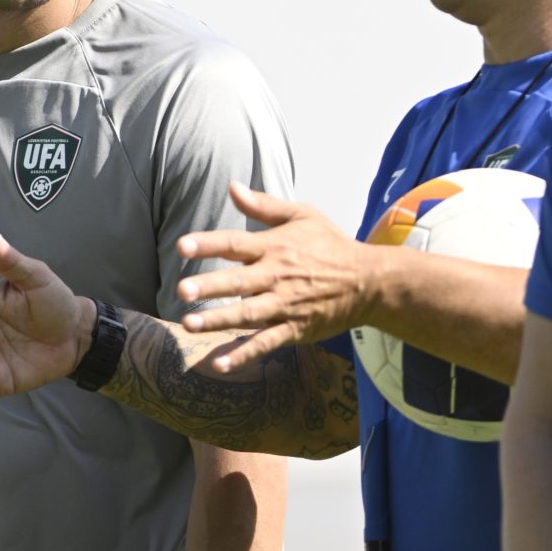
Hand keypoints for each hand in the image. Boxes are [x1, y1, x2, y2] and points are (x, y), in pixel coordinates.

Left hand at [173, 183, 373, 372]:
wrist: (369, 281)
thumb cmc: (332, 244)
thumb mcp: (303, 215)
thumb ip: (265, 205)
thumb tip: (233, 187)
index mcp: (276, 246)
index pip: (236, 243)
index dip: (208, 244)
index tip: (182, 246)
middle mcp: (277, 276)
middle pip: (239, 282)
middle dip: (210, 286)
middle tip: (182, 290)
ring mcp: (286, 306)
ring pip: (248, 315)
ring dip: (219, 320)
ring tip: (188, 324)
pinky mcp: (296, 329)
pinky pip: (266, 343)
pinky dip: (244, 354)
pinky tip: (219, 363)